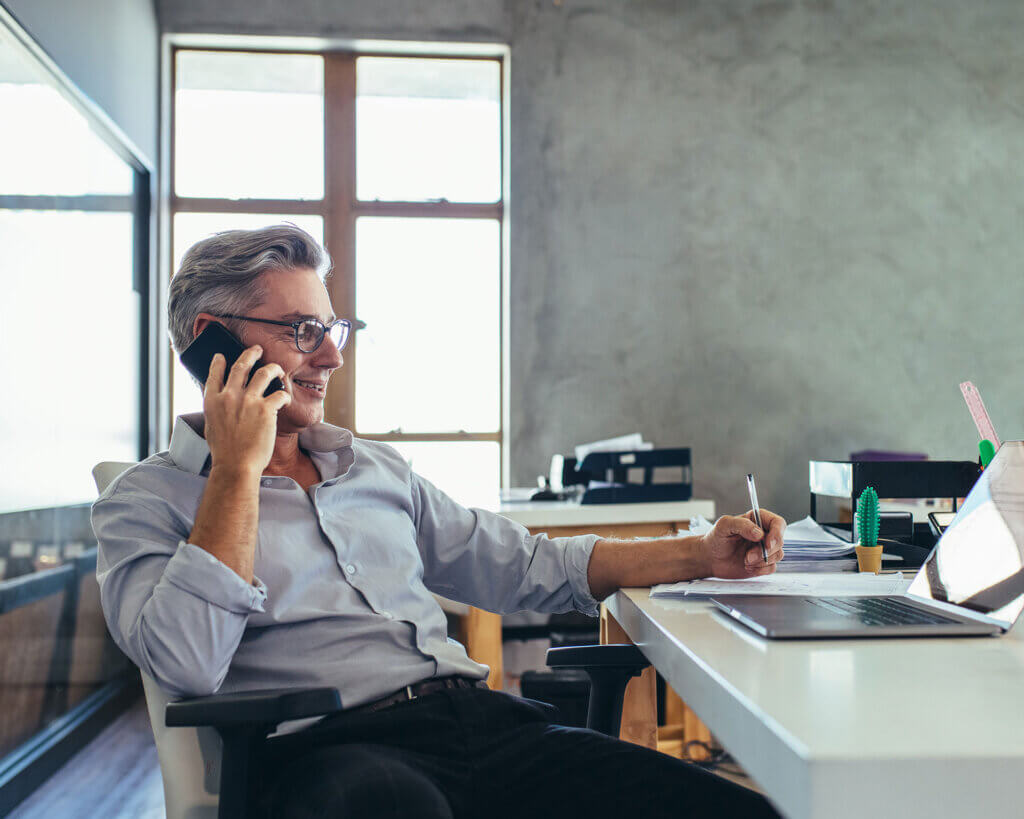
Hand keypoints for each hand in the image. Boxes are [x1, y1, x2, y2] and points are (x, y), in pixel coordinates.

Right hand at [202, 346, 290, 476]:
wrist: (236, 466)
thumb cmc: (225, 452)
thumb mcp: (211, 426)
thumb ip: (216, 410)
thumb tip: (220, 402)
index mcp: (212, 401)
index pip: (214, 374)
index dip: (218, 362)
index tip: (222, 356)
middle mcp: (229, 396)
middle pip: (240, 365)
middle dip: (250, 354)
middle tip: (257, 349)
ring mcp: (248, 401)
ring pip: (264, 372)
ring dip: (273, 368)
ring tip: (278, 369)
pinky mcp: (266, 409)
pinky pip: (280, 394)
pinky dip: (284, 396)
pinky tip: (286, 400)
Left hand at [700, 509, 785, 578]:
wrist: (710, 558)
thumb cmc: (716, 539)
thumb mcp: (724, 525)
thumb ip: (742, 524)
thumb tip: (759, 533)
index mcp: (757, 520)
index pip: (778, 523)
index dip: (777, 533)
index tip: (767, 543)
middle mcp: (764, 534)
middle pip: (779, 541)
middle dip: (765, 551)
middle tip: (749, 556)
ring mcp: (764, 549)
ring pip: (777, 555)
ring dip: (761, 561)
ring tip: (745, 560)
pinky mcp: (763, 563)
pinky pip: (772, 568)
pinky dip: (760, 569)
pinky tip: (747, 567)